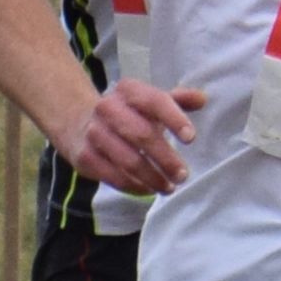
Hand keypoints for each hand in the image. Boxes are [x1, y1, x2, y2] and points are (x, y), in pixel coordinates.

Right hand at [53, 72, 202, 197]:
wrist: (78, 121)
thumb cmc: (126, 112)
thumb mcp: (149, 100)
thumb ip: (177, 99)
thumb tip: (202, 100)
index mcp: (128, 91)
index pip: (154, 102)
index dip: (174, 119)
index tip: (190, 138)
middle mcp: (108, 109)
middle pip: (142, 135)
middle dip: (166, 158)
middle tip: (183, 174)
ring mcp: (94, 134)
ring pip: (128, 160)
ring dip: (152, 177)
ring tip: (169, 187)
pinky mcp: (86, 158)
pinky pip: (114, 176)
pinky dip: (135, 186)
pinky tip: (149, 189)